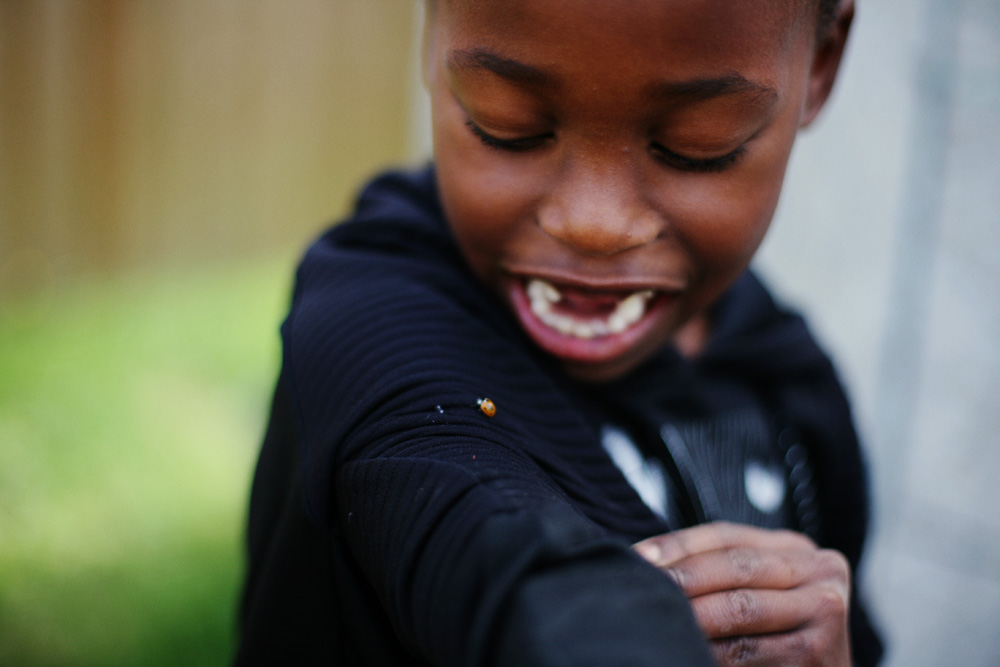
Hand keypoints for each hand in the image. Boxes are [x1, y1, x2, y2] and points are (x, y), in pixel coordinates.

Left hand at [634, 522, 850, 666]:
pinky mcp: (818, 656)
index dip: (678, 544)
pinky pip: (748, 651)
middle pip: (735, 567)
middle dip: (683, 577)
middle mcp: (821, 574)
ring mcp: (825, 615)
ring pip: (740, 608)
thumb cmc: (774, 637)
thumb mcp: (755, 590)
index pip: (726, 536)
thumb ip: (714, 571)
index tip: (637, 555)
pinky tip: (683, 648)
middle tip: (641, 585)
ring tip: (655, 616)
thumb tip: (643, 560)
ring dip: (692, 615)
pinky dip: (710, 650)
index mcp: (797, 550)